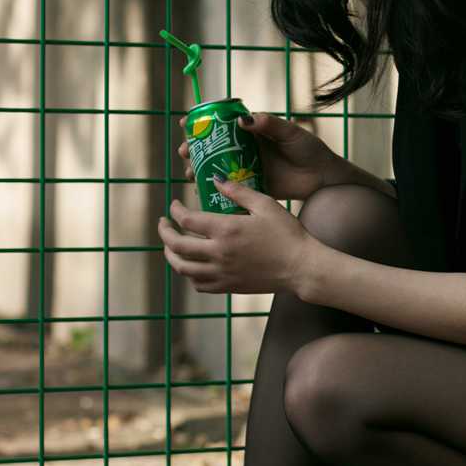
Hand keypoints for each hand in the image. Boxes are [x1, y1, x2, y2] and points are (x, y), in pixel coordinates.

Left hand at [158, 175, 315, 295]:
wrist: (301, 267)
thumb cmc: (287, 233)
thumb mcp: (265, 204)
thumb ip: (238, 191)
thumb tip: (215, 179)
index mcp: (226, 230)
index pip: (187, 220)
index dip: (175, 211)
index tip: (174, 204)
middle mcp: (219, 253)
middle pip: (177, 246)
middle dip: (165, 233)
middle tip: (164, 224)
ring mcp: (222, 273)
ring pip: (183, 268)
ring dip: (171, 256)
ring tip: (171, 246)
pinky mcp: (229, 286)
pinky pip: (199, 284)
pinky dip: (189, 274)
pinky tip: (192, 265)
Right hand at [177, 109, 337, 202]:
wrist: (323, 178)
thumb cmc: (309, 150)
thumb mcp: (290, 133)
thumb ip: (269, 124)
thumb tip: (242, 120)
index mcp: (253, 132)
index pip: (222, 124)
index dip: (202, 124)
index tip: (185, 124)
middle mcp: (245, 150)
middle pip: (212, 148)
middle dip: (194, 149)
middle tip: (184, 152)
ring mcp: (247, 169)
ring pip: (217, 168)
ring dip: (199, 170)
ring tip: (189, 173)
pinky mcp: (252, 187)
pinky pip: (230, 189)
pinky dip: (215, 191)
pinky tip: (203, 192)